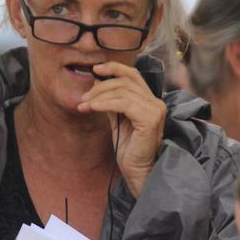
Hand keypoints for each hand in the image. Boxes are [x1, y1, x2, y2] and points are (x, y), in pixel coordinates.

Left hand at [77, 61, 165, 197]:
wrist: (137, 171)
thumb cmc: (129, 149)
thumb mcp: (117, 120)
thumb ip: (110, 101)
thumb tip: (97, 82)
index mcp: (150, 100)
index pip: (133, 75)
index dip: (114, 68)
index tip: (95, 70)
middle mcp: (156, 102)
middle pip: (125, 81)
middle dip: (100, 86)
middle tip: (84, 97)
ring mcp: (155, 110)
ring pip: (123, 92)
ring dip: (99, 96)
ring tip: (85, 105)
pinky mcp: (150, 119)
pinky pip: (124, 103)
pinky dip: (106, 103)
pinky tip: (93, 108)